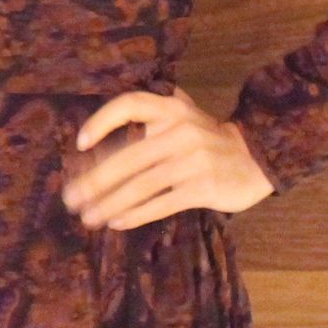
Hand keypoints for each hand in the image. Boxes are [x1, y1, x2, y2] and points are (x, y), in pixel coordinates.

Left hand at [61, 86, 273, 230]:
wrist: (256, 157)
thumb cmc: (206, 139)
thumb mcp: (181, 116)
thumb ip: (148, 120)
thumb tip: (96, 149)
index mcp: (170, 108)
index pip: (129, 105)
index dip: (102, 121)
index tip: (80, 144)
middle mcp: (180, 131)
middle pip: (128, 157)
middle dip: (94, 181)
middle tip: (71, 199)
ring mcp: (192, 161)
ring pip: (141, 186)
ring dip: (109, 203)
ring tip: (88, 217)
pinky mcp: (203, 188)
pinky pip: (161, 203)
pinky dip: (135, 214)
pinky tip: (116, 222)